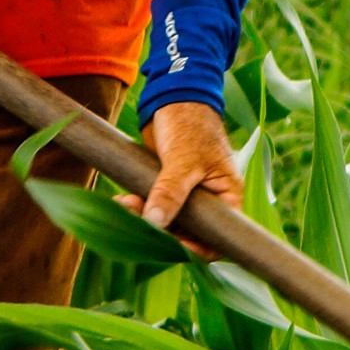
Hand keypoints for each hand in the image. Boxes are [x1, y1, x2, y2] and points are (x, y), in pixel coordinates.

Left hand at [131, 100, 243, 234]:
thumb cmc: (191, 125)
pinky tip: (123, 200)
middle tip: (140, 224)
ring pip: (168, 223)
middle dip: (163, 232)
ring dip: (145, 219)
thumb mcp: (184, 160)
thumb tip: (156, 223)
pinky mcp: (167, 190)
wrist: (172, 100)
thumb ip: (171, 192)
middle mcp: (210, 202)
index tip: (171, 246)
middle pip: (190, 234)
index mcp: (227, 197)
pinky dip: (139, 208)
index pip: (220, 237)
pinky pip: (154, 209)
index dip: (199, 249)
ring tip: (126, 205)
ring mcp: (187, 197)